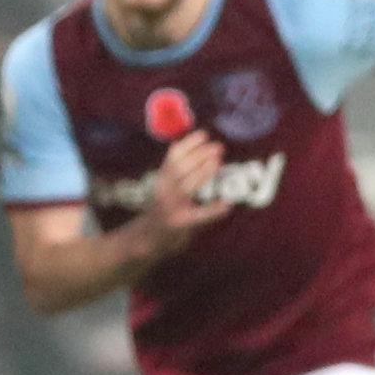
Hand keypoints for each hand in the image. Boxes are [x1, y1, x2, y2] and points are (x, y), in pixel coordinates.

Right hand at [145, 131, 234, 246]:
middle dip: (200, 155)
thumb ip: (173, 170)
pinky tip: (228, 204)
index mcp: (162, 180)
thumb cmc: (162, 211)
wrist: (147, 240)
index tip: (204, 134)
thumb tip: (181, 145)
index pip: (173, 157)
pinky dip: (214, 210)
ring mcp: (171, 208)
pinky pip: (199, 216)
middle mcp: (163, 191)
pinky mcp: (180, 224)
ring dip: (203, 172)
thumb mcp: (165, 188)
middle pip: (180, 168)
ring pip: (187, 186)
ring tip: (218, 162)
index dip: (188, 144)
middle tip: (218, 147)